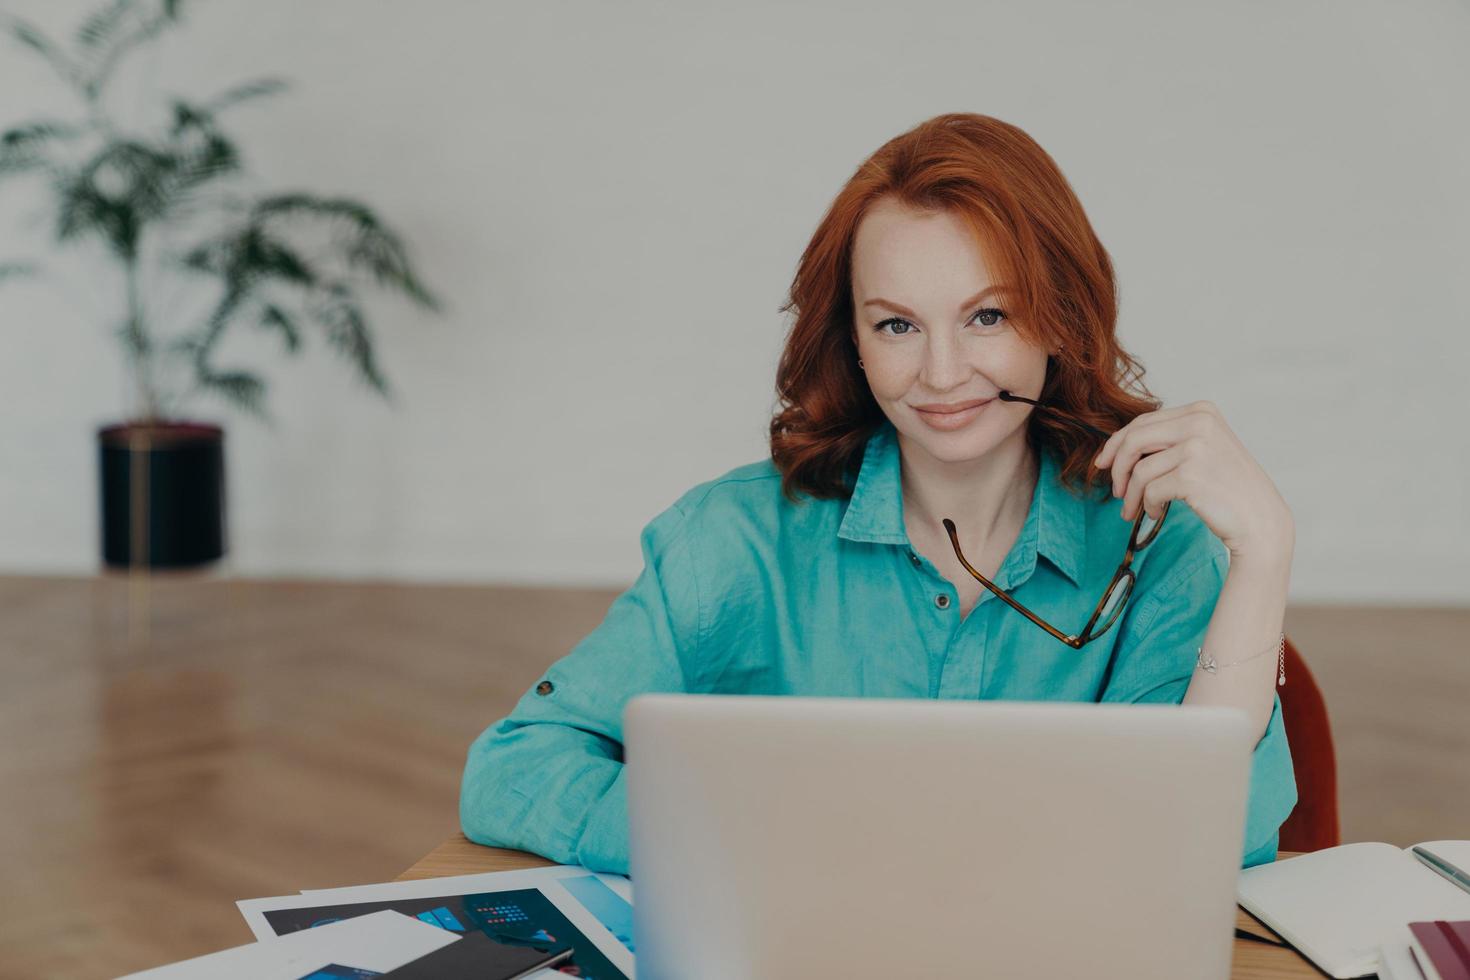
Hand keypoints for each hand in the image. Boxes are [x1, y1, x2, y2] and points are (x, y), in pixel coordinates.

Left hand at [1090, 400, 1293, 563]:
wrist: (1260, 519)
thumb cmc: (1227, 488)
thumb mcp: (1203, 449)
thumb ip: (1168, 441)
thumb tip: (1116, 447)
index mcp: (1201, 411)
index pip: (1144, 422)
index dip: (1117, 443)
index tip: (1102, 463)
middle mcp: (1199, 423)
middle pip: (1134, 439)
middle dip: (1116, 467)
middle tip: (1114, 491)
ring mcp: (1196, 447)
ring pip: (1139, 469)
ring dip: (1130, 494)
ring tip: (1132, 511)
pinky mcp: (1190, 475)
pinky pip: (1149, 490)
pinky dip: (1147, 505)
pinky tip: (1156, 513)